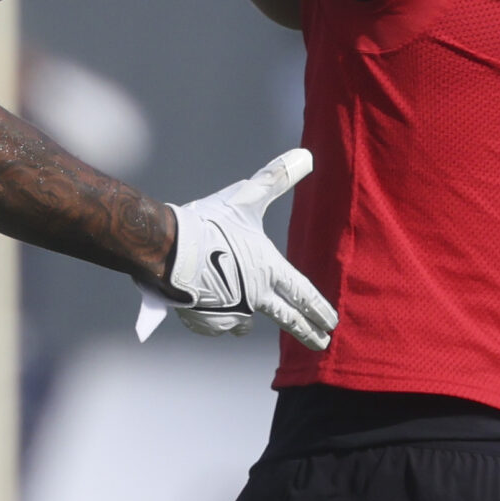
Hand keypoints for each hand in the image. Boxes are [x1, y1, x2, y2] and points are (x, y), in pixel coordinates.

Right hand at [138, 150, 336, 349]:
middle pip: (288, 320)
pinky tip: (201, 300)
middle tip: (322, 344)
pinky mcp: (206, 322)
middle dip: (307, 333)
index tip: (332, 324)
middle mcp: (255, 297)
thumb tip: (306, 156)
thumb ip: (275, 180)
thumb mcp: (245, 198)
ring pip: (242, 321)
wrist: (167, 249)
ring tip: (229, 302)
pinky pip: (215, 323)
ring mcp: (231, 313)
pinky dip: (212, 316)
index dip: (319, 309)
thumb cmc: (208, 223)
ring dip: (241, 316)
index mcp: (268, 270)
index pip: (302, 295)